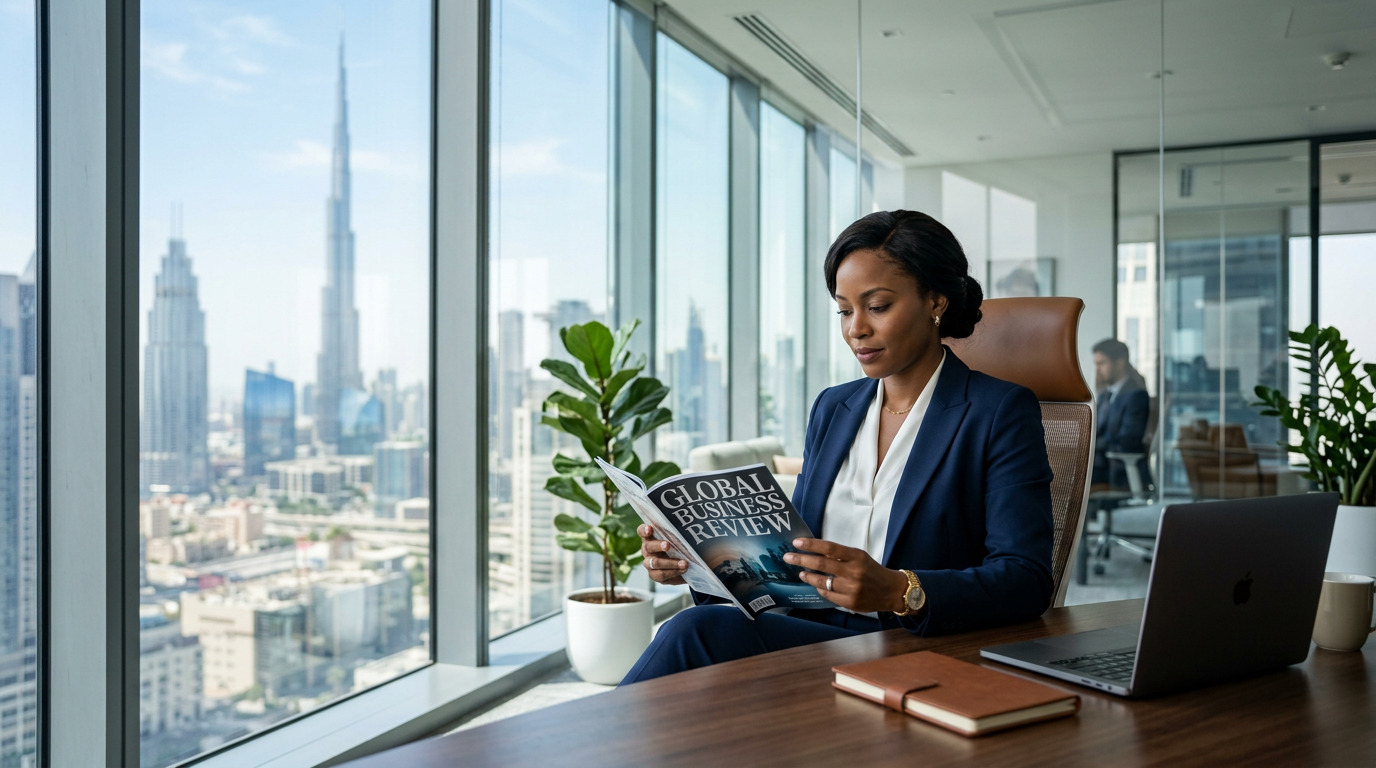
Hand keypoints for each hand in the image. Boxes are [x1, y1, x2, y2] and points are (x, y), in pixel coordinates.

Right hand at [638, 524, 687, 585]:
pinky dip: (673, 572)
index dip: (644, 530)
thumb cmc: (683, 545)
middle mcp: (647, 549)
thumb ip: (680, 533)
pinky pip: (660, 575)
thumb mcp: (683, 537)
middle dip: (658, 546)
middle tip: (668, 545)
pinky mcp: (654, 575)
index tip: (650, 529)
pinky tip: (683, 570)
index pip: (642, 531)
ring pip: (654, 563)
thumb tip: (688, 529)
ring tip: (684, 563)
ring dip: (669, 563)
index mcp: (651, 536)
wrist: (690, 563)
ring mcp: (649, 563)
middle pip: (647, 546)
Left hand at [784, 538, 911, 614]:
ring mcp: (852, 589)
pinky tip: (816, 584)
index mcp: (857, 556)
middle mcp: (854, 572)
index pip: (829, 548)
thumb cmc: (872, 570)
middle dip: (802, 560)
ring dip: (808, 576)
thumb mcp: (859, 557)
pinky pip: (828, 594)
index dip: (811, 545)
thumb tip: (815, 552)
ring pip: (822, 582)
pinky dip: (820, 588)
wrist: (892, 591)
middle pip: (822, 564)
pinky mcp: (850, 603)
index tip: (797, 542)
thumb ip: (840, 555)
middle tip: (788, 557)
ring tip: (801, 572)